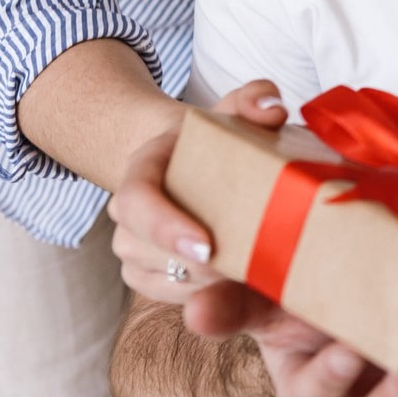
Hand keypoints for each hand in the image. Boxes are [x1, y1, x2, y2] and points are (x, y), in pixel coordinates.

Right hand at [108, 80, 286, 308]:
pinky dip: (200, 299)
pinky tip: (236, 286)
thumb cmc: (219, 137)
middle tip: (249, 269)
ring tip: (249, 276)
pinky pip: (167, 297)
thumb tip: (272, 110)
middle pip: (149, 251)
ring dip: (203, 286)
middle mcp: (125, 212)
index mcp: (142, 168)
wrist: (196, 163)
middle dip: (197, 266)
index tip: (208, 246)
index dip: (166, 226)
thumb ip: (255, 98)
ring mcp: (131, 246)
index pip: (138, 201)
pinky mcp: (144, 274)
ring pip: (160, 279)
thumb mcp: (237, 108)